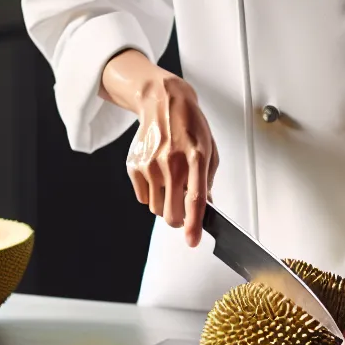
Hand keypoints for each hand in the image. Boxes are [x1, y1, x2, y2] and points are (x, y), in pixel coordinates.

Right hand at [102, 49, 218, 246]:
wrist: (163, 102)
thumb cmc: (190, 126)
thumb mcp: (209, 149)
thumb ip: (207, 180)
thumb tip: (206, 209)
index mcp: (196, 158)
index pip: (195, 199)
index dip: (194, 225)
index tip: (192, 241)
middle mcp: (172, 162)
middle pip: (171, 212)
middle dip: (178, 220)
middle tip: (182, 214)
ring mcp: (151, 164)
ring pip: (156, 208)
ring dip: (164, 205)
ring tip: (170, 184)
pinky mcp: (134, 165)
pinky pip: (142, 197)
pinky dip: (151, 194)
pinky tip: (157, 175)